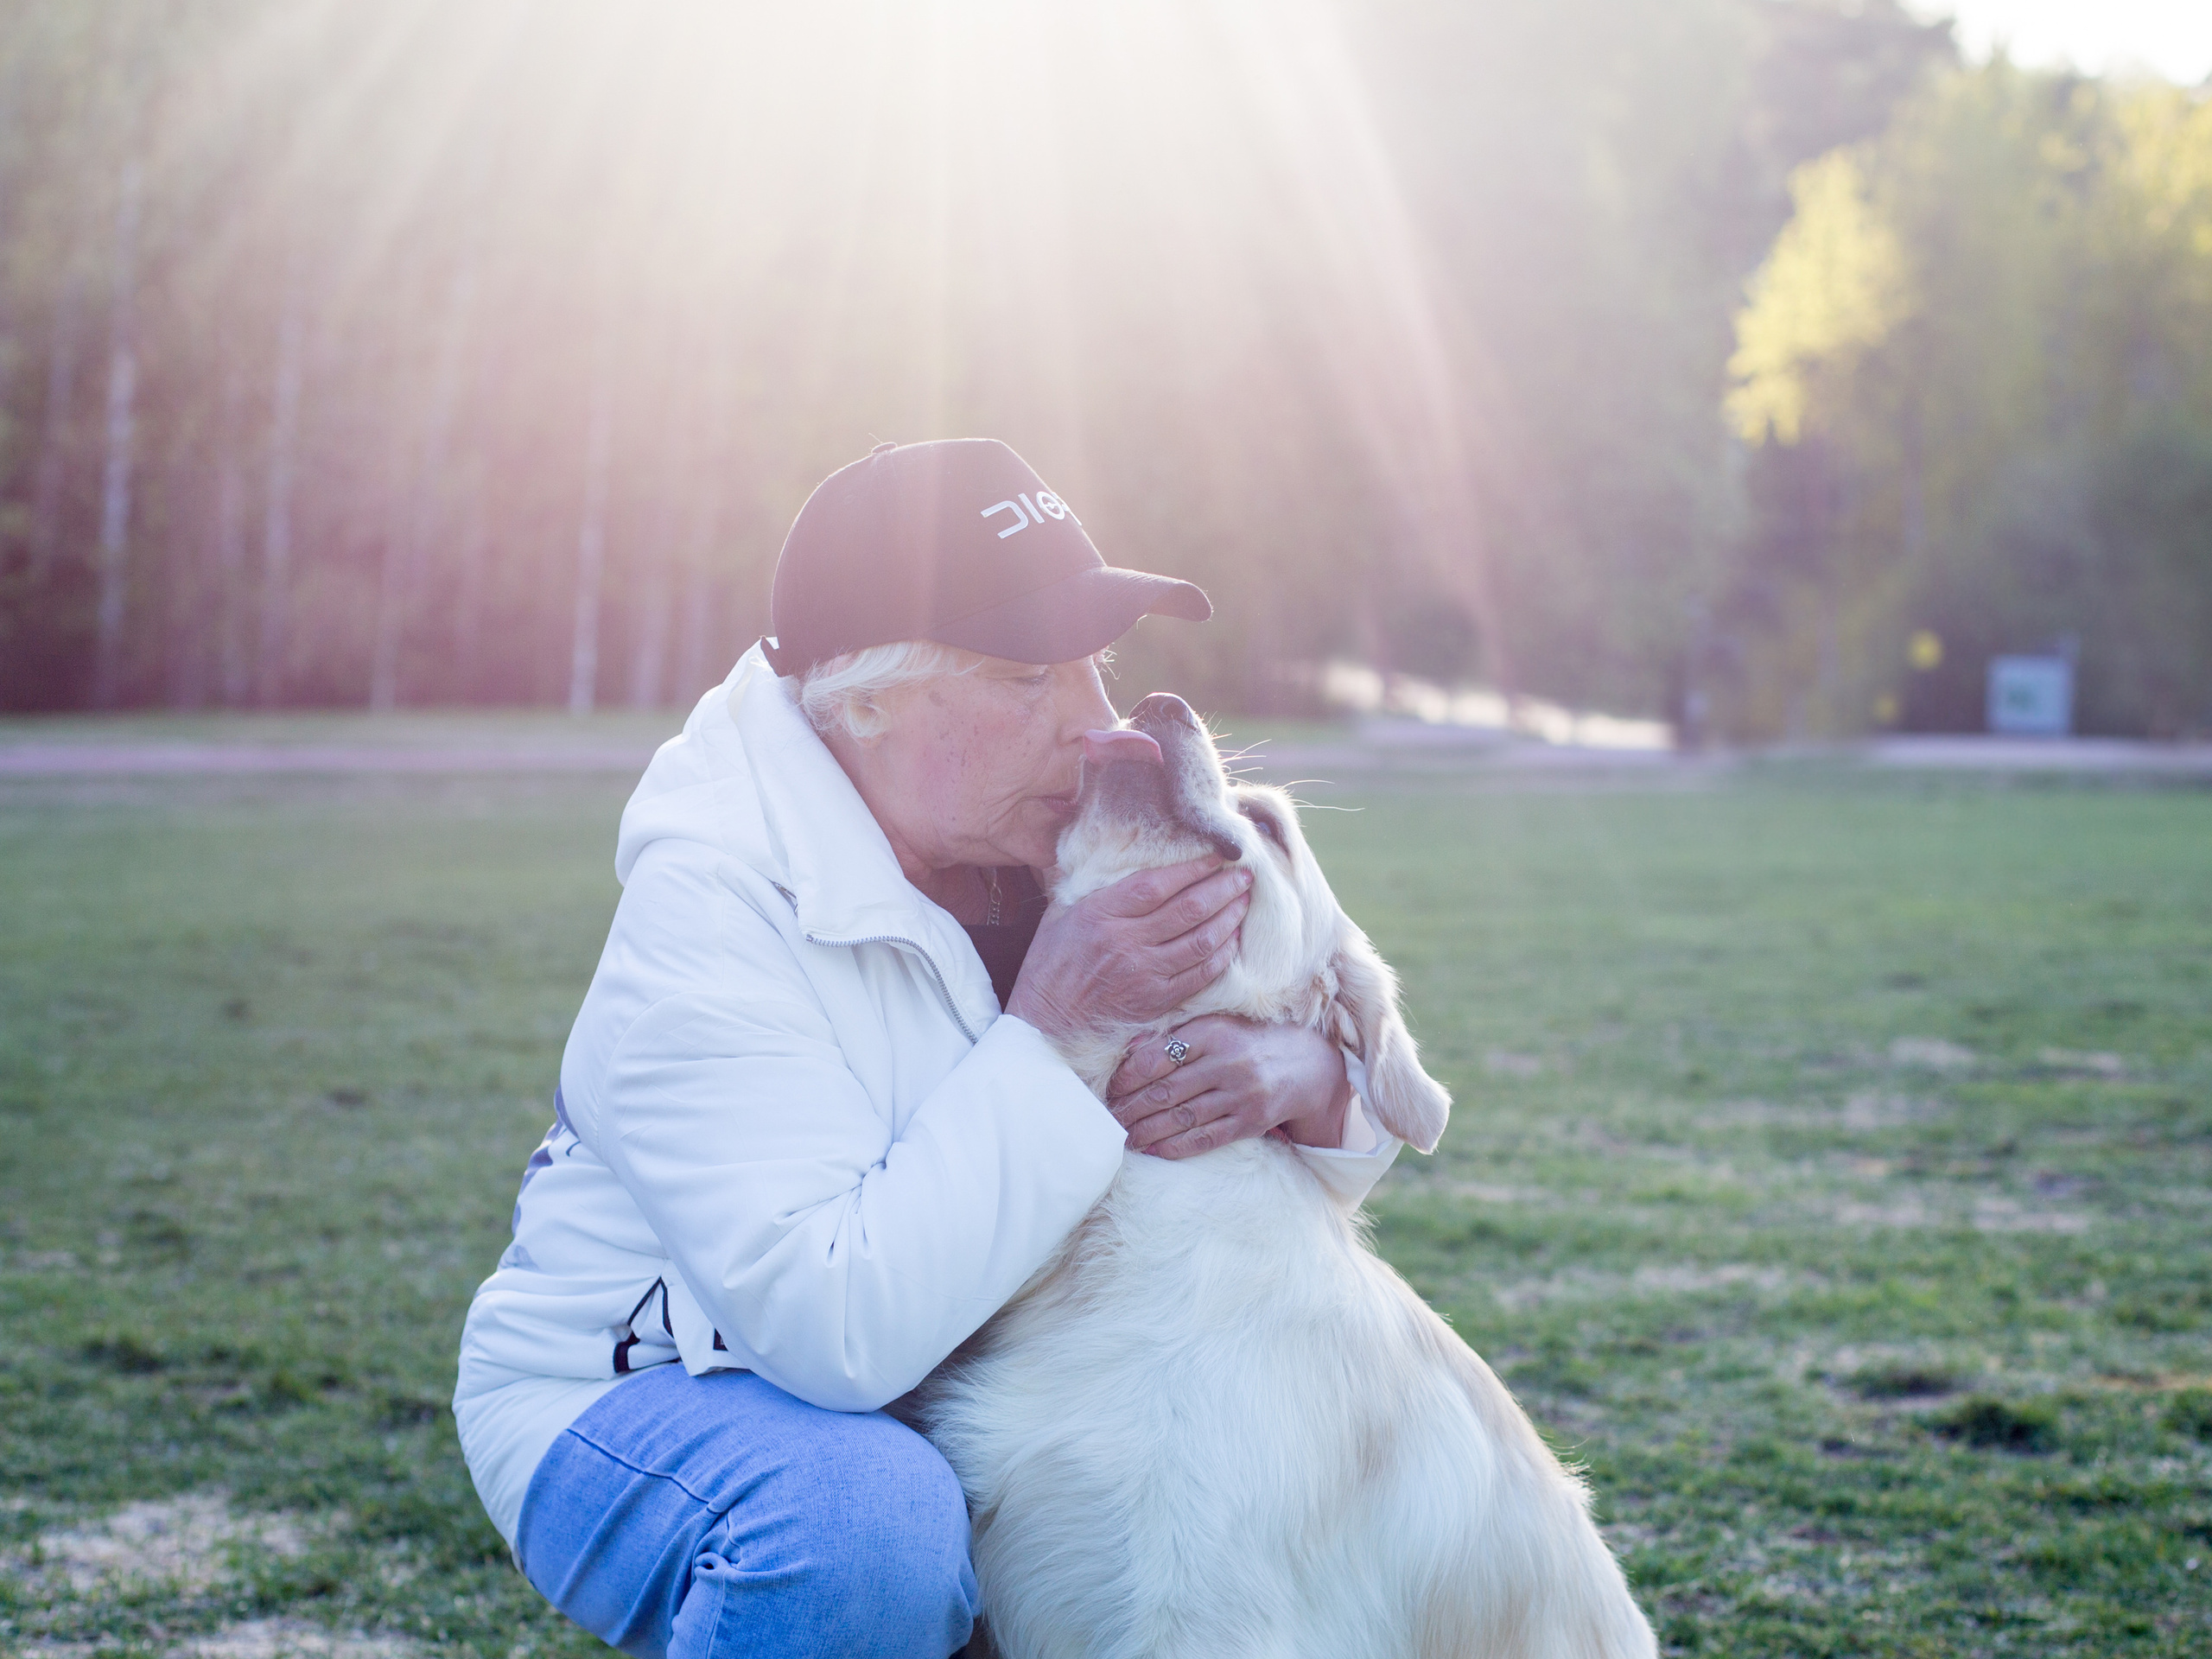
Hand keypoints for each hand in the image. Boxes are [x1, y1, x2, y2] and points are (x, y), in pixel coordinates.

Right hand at [1006, 858, 1252, 1043]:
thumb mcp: (1057, 915)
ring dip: (1230, 918)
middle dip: (1223, 889)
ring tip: (1244, 902)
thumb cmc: (1049, 966)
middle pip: (1188, 908)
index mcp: (1100, 913)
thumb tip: (1099, 851)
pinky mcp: (1156, 1001)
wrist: (1043, 1025)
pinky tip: (1233, 940)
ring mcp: (1144, 974)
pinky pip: (1200, 975)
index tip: (1217, 855)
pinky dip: (1222, 955)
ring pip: (1201, 940)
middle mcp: (1126, 942)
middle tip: (1245, 875)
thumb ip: (1084, 884)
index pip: (1158, 883)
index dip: (1193, 867)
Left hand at [1107, 1016, 1350, 1159]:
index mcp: (1213, 1033)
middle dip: (1130, 1108)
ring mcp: (1241, 1096)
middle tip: (1107, 1118)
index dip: (1128, 1075)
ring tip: (1123, 1137)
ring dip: (1146, 1131)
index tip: (1110, 1088)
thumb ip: (1173, 1035)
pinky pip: (1206, 1139)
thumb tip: (1129, 1050)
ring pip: (1182, 1118)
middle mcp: (1228, 1064)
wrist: (1304, 1065)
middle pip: (1167, 1091)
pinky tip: (1153, 1150)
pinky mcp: (1251, 1123)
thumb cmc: (1246, 1042)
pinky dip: (1176, 1147)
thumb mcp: (1214, 1027)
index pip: (1160, 1056)